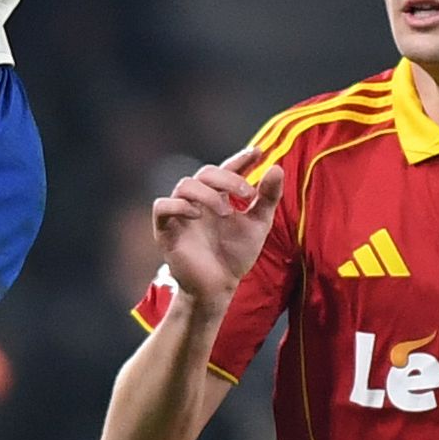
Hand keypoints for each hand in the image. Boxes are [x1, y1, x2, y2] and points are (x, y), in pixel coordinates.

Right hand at [149, 159, 281, 307]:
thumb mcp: (258, 225)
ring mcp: (180, 213)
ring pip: (184, 184)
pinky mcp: (165, 230)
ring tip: (226, 212)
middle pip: (206, 172)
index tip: (258, 152)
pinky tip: (198, 215)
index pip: (227, 169)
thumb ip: (267, 197)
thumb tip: (277, 167)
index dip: (241, 158)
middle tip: (247, 193)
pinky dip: (178, 205)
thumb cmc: (236, 255)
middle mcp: (198, 200)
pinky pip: (161, 206)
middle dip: (227, 178)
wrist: (219, 287)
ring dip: (207, 193)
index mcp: (219, 196)